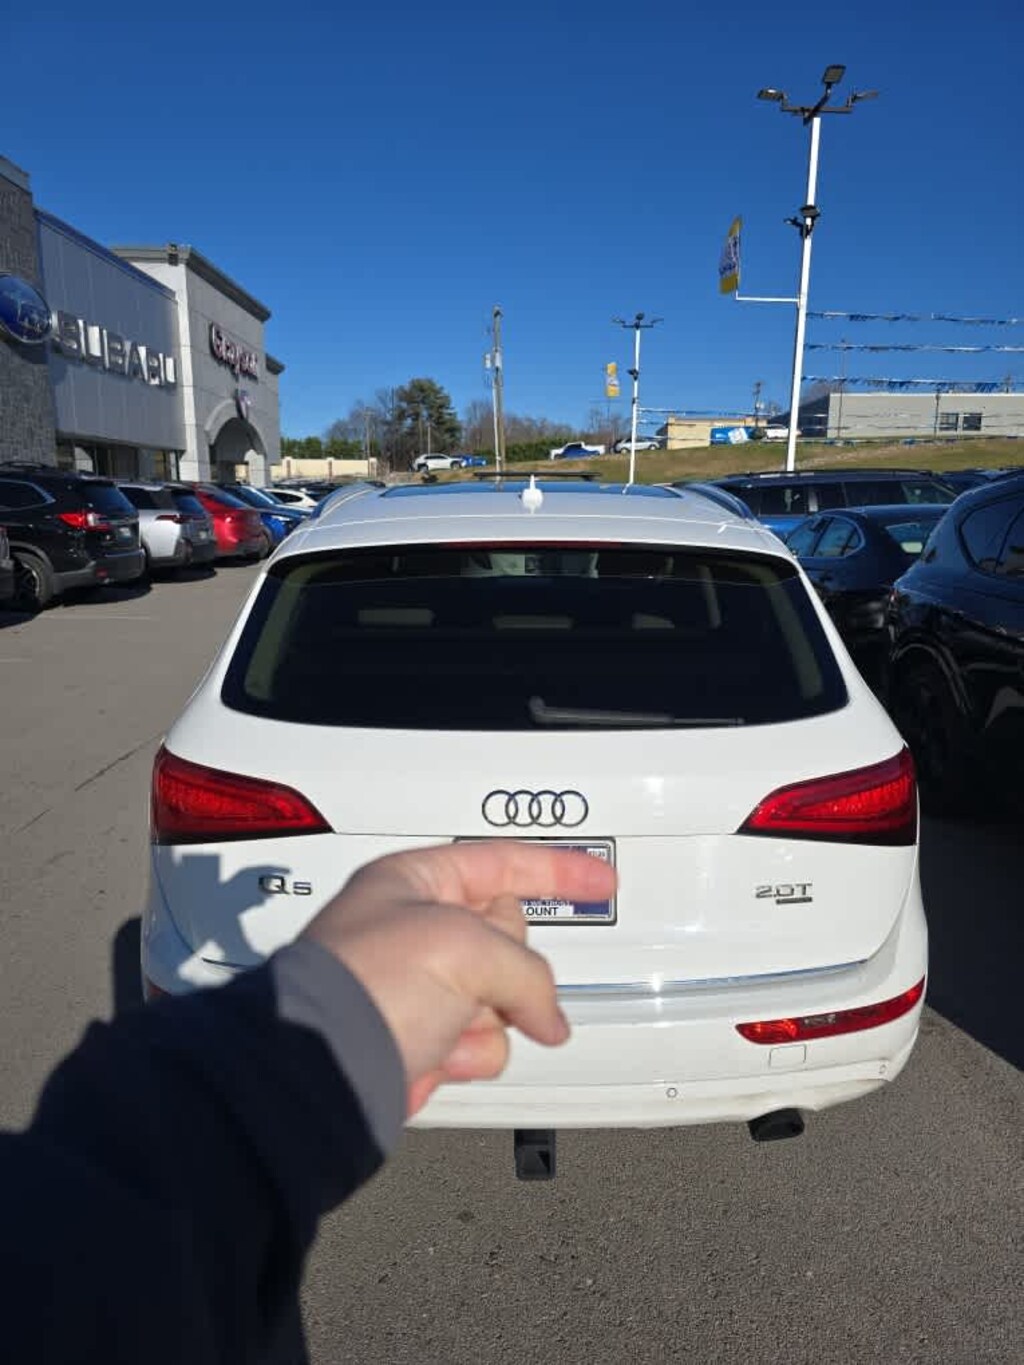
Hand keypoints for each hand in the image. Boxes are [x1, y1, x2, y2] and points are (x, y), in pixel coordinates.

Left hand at [301, 841, 616, 1115]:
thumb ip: (527, 970)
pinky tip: (439, 1054)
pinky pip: (484, 1039)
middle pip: (508, 936)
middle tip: (483, 978)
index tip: (600, 880)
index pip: (504, 862)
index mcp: (413, 882)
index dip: (558, 870)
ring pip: (503, 993)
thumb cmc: (364, 986)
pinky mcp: (421, 1039)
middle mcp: (414, 930)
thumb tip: (550, 1020)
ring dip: (490, 1014)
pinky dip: (471, 1051)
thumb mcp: (464, 948)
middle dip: (510, 965)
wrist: (322, 1071)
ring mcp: (419, 987)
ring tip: (449, 1022)